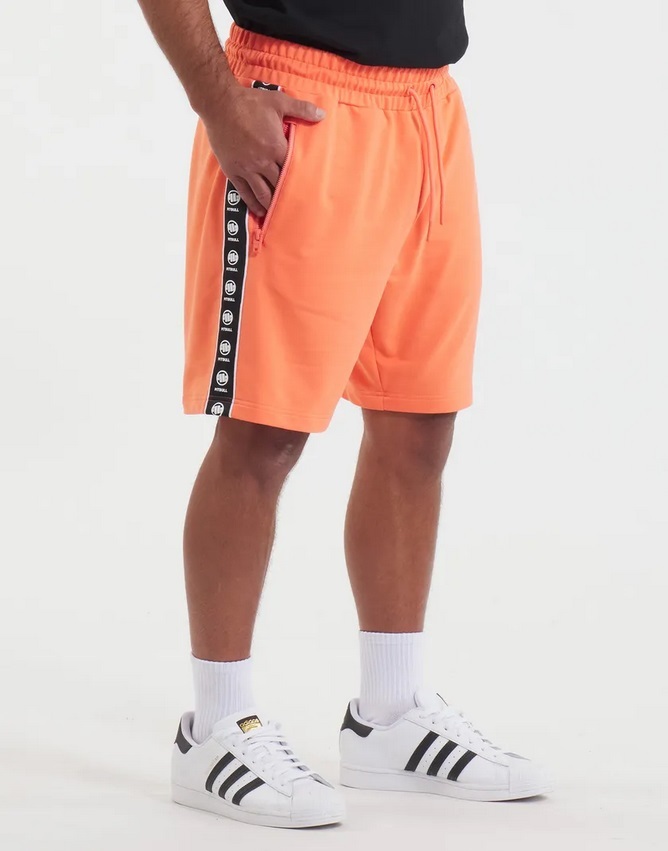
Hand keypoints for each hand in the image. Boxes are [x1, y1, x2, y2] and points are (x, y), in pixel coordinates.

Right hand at [201, 85, 324, 216]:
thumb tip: (322, 114)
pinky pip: (245, 192)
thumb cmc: (250, 102)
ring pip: (262, 193)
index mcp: (276, 147)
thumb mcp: (279, 101)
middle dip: (286, 195)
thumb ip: (302, 109)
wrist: (219, 104)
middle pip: (279, 185)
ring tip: (278, 214)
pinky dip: (253, 203)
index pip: (292, 170)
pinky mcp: (233, 171)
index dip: (299, 180)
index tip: (306, 190)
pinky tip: (260, 211)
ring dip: (271, 204)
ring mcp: (247, 168)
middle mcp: (262, 162)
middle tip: (296, 207)